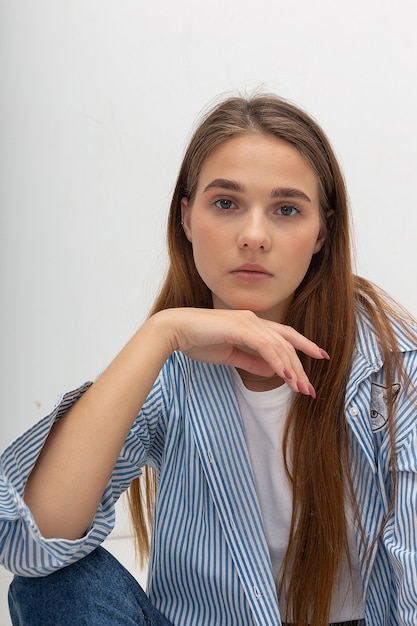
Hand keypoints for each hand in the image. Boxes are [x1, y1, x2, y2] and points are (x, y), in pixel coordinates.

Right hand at [156, 308, 329, 397]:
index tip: (320, 357)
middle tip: (310, 388)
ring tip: (300, 388)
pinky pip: (265, 346)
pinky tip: (285, 376)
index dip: (304, 345)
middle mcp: (253, 320)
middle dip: (301, 366)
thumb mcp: (230, 355)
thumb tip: (274, 372)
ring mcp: (247, 321)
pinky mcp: (239, 327)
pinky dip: (277, 361)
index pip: (284, 335)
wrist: (175, 331)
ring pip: (279, 345)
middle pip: (287, 342)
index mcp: (252, 324)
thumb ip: (252, 361)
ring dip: (292, 368)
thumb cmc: (198, 340)